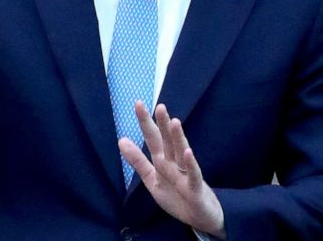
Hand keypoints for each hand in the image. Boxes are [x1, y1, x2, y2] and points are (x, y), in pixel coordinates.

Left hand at [119, 102, 225, 238]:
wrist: (201, 220)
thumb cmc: (177, 196)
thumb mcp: (152, 179)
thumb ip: (138, 161)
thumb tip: (121, 140)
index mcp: (163, 161)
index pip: (153, 138)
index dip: (146, 122)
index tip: (138, 103)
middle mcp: (175, 164)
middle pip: (168, 142)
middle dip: (163, 125)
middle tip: (159, 106)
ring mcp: (186, 175)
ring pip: (181, 154)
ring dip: (178, 138)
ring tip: (174, 121)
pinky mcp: (196, 189)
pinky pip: (193, 175)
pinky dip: (191, 165)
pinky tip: (187, 152)